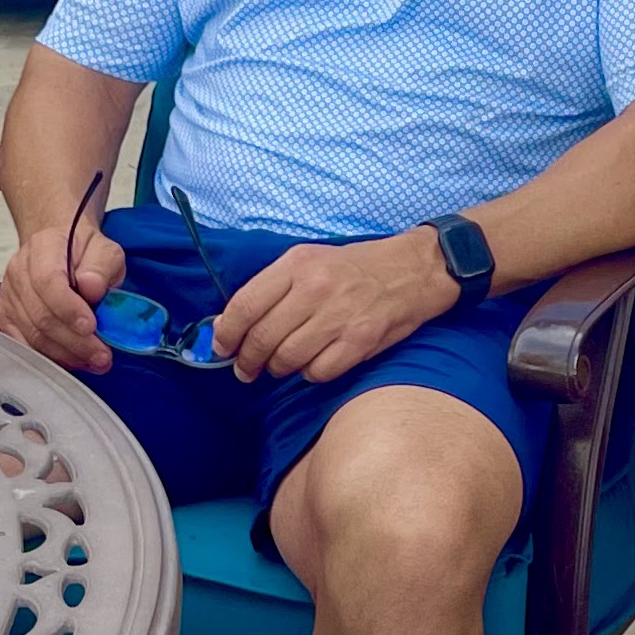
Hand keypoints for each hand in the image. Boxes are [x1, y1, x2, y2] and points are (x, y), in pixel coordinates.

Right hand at [0, 217, 126, 372]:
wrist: (59, 246)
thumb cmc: (83, 251)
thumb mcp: (104, 249)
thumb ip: (102, 266)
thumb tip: (92, 288)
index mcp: (43, 248)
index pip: (47, 281)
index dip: (68, 309)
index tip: (91, 326)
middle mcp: (19, 271)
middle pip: (40, 315)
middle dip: (74, 341)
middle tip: (102, 355)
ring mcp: (9, 295)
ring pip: (32, 335)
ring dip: (66, 354)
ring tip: (94, 360)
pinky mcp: (7, 317)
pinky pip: (25, 344)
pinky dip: (50, 357)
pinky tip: (73, 359)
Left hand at [216, 227, 454, 382]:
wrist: (414, 269)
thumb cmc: (354, 266)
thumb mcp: (310, 260)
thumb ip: (271, 289)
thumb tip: (229, 323)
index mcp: (297, 264)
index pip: (245, 305)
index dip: (226, 333)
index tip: (221, 347)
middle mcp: (316, 288)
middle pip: (262, 338)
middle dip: (247, 361)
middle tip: (245, 369)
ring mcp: (339, 316)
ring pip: (287, 359)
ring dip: (277, 369)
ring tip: (278, 366)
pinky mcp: (360, 341)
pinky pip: (318, 372)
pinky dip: (309, 374)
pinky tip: (311, 365)